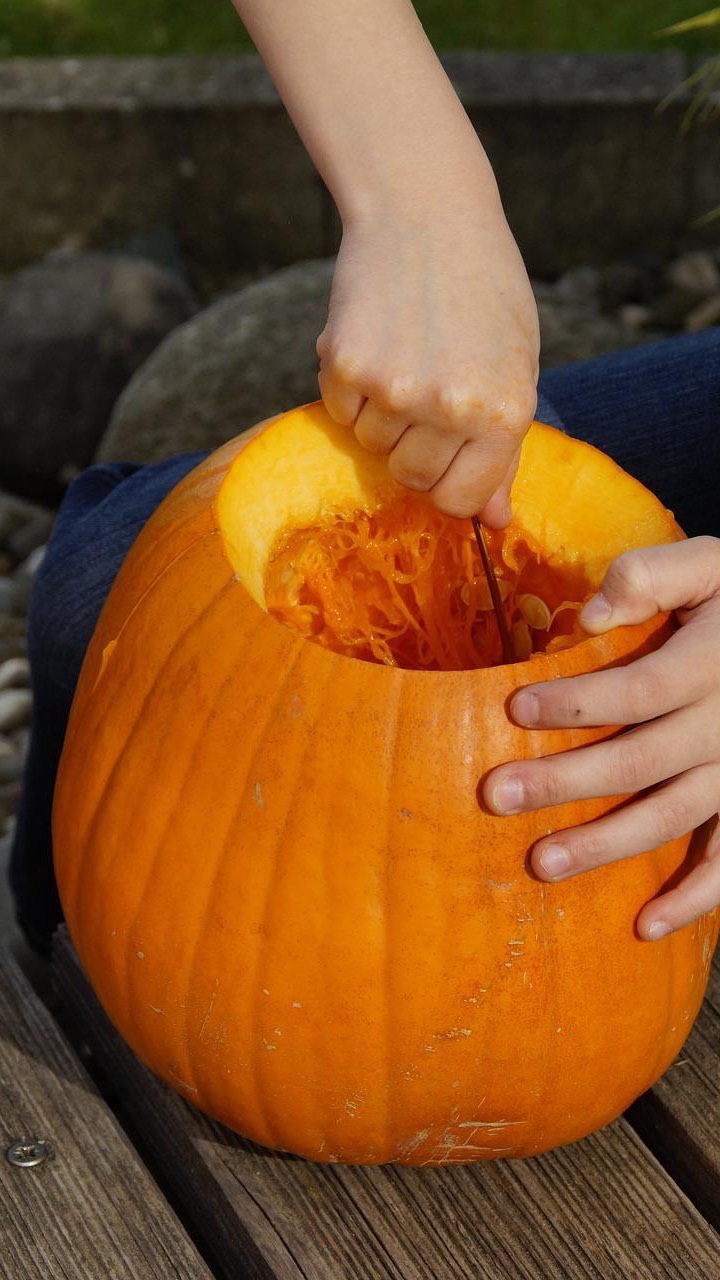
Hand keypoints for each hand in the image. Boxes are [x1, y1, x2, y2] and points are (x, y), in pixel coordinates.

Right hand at [317, 191, 538, 526]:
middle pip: (411, 478)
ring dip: (383, 415)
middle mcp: (448, 407)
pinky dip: (352, 390)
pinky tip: (377, 343)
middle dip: (416, 450)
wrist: (427, 212)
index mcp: (503, 413)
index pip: (460, 502)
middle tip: (427, 396)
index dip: (451, 485)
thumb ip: (503, 450)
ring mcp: (393, 387)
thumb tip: (492, 522)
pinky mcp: (345, 364)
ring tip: (406, 356)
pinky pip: (340, 413)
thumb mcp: (515, 369)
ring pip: (372, 446)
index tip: (450, 460)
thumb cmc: (484, 293)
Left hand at [484, 537, 719, 938]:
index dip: (578, 702)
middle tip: (496, 796)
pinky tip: (646, 926)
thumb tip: (593, 612)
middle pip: (640, 760)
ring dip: (607, 845)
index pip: (640, 689)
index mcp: (711, 663)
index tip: (514, 709)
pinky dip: (695, 899)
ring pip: (671, 816)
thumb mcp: (710, 566)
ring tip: (541, 863)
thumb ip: (653, 575)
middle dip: (565, 781)